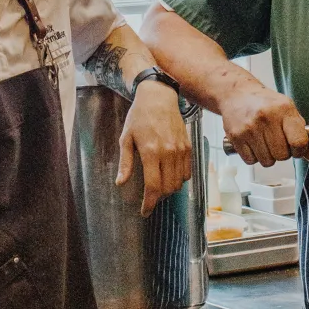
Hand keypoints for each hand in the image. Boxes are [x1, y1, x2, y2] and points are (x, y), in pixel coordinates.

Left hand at [117, 82, 191, 216]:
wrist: (159, 97)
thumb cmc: (139, 116)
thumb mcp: (126, 138)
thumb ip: (125, 163)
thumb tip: (120, 183)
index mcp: (151, 152)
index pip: (153, 187)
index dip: (149, 203)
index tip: (145, 212)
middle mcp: (168, 153)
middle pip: (168, 188)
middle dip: (158, 198)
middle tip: (150, 198)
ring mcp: (181, 150)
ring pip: (179, 182)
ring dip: (169, 189)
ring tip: (159, 186)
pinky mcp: (188, 147)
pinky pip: (187, 172)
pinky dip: (180, 179)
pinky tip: (170, 176)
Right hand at [220, 76, 308, 166]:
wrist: (236, 93)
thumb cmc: (265, 104)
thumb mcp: (289, 113)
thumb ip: (304, 137)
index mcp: (284, 109)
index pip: (299, 142)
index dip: (299, 150)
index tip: (296, 147)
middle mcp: (266, 117)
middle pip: (282, 155)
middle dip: (282, 152)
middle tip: (276, 140)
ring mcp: (250, 127)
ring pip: (267, 161)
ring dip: (267, 156)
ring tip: (263, 140)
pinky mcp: (236, 136)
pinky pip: (250, 161)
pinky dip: (253, 156)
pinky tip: (252, 143)